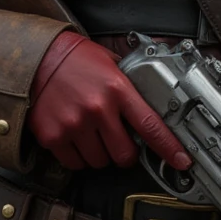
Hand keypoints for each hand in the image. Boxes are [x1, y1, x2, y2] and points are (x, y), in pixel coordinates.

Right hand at [28, 31, 192, 170]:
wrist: (38, 56)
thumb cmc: (76, 58)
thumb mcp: (110, 63)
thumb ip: (129, 86)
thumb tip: (151, 106)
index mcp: (116, 88)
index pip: (150, 125)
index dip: (169, 148)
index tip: (182, 161)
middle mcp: (97, 108)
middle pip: (125, 154)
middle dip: (125, 152)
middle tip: (118, 139)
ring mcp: (75, 124)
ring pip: (99, 162)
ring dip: (100, 153)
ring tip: (92, 131)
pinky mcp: (54, 136)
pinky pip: (75, 163)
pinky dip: (78, 156)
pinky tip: (76, 136)